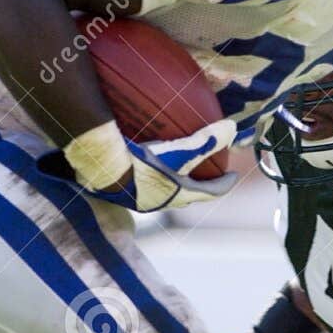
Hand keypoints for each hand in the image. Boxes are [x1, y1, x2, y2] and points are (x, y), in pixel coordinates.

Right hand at [119, 121, 238, 210]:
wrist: (100, 170)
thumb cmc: (141, 164)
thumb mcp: (177, 151)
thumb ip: (204, 141)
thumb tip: (232, 129)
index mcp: (179, 195)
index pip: (211, 193)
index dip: (225, 184)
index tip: (233, 176)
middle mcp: (162, 203)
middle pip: (189, 195)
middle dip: (201, 185)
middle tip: (207, 172)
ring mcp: (142, 201)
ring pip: (166, 193)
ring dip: (176, 183)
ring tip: (177, 168)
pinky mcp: (124, 193)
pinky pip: (147, 187)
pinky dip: (155, 178)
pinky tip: (146, 163)